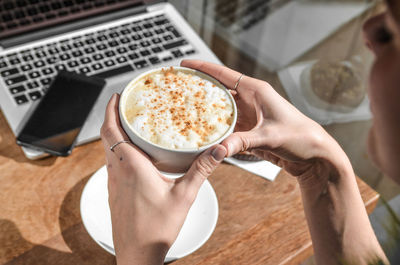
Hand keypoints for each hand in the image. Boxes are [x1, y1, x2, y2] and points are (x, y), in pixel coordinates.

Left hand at [100, 94, 226, 264]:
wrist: (137, 255)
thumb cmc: (156, 229)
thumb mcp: (184, 196)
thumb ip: (201, 170)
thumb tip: (217, 150)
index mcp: (131, 166)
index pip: (111, 130)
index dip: (110, 110)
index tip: (117, 96)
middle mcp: (117, 172)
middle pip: (107, 136)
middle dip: (112, 117)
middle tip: (125, 105)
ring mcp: (113, 183)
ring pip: (108, 150)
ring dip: (114, 134)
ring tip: (130, 125)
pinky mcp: (114, 192)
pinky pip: (112, 163)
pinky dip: (118, 150)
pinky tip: (135, 155)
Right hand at [181, 60, 351, 186]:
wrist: (315, 155)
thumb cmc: (301, 137)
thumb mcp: (270, 137)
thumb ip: (243, 142)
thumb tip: (218, 149)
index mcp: (256, 91)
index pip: (224, 75)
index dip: (203, 69)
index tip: (185, 65)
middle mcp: (251, 101)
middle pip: (219, 92)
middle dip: (199, 91)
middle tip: (178, 91)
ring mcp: (249, 117)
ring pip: (221, 112)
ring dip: (206, 115)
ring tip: (184, 115)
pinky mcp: (249, 132)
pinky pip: (227, 129)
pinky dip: (215, 132)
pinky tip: (203, 136)